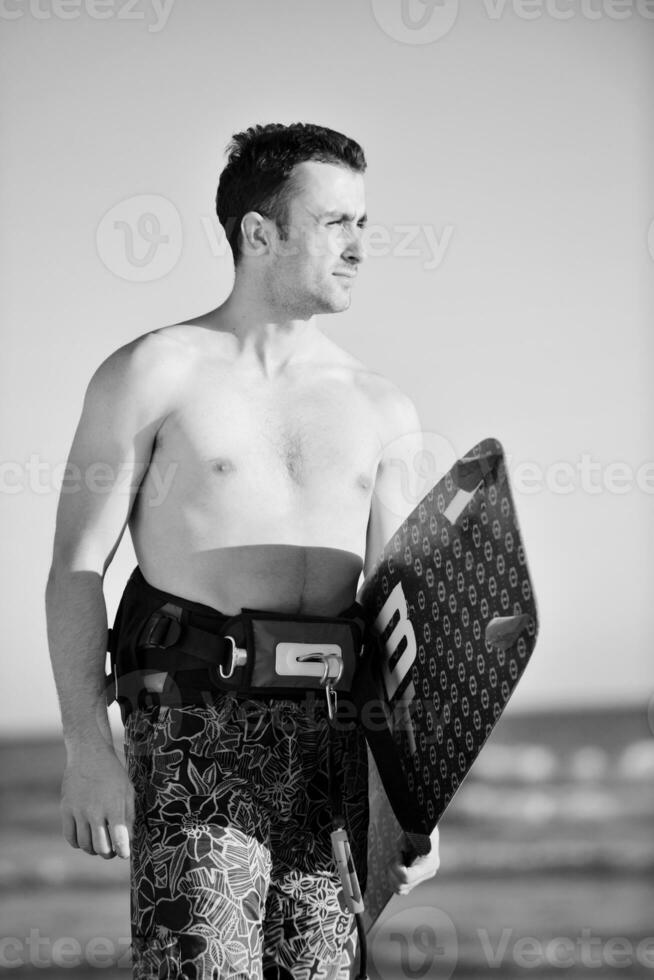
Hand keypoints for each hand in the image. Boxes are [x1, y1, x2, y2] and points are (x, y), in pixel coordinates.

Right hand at [61, 745, 134, 859]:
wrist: (89, 755)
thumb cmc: (113, 774)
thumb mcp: (128, 791)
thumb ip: (129, 816)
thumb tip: (129, 841)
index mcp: (114, 806)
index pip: (119, 838)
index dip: (123, 851)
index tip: (124, 854)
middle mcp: (95, 810)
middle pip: (100, 847)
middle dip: (108, 854)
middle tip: (112, 851)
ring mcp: (78, 810)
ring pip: (84, 845)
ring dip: (93, 850)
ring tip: (99, 845)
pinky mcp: (66, 809)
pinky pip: (70, 837)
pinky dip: (78, 843)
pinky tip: (85, 838)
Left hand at [387, 826, 439, 895]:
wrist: (425, 825)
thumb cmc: (419, 825)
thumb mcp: (414, 830)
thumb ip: (408, 840)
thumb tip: (403, 849)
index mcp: (430, 863)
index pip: (407, 877)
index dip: (397, 866)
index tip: (399, 851)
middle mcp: (429, 872)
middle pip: (402, 885)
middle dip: (392, 870)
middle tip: (395, 854)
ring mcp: (423, 876)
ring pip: (400, 889)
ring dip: (392, 875)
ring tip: (394, 859)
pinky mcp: (417, 877)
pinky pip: (402, 889)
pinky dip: (393, 880)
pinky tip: (394, 866)